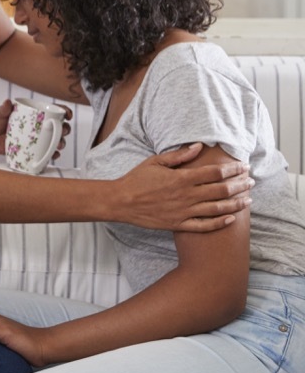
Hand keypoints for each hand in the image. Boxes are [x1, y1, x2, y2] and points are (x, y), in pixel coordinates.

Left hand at [0, 100, 72, 161]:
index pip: (51, 110)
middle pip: (57, 126)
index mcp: (32, 114)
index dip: (63, 111)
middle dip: (65, 129)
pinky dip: (51, 154)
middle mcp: (36, 125)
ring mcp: (35, 138)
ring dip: (60, 142)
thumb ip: (3, 109)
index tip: (67, 114)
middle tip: (63, 132)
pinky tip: (53, 155)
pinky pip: (44, 152)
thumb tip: (8, 102)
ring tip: (58, 145)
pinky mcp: (31, 149)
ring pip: (54, 140)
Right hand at [113, 143, 252, 231]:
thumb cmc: (136, 179)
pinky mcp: (178, 224)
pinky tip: (231, 219)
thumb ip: (178, 155)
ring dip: (235, 203)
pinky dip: (219, 223)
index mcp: (181, 178)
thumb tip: (199, 146)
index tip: (244, 166)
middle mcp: (186, 195)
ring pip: (217, 208)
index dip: (232, 169)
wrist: (120, 201)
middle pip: (221, 190)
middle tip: (251, 182)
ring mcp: (183, 212)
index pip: (214, 172)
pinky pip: (204, 226)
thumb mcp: (155, 162)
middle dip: (239, 185)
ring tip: (248, 200)